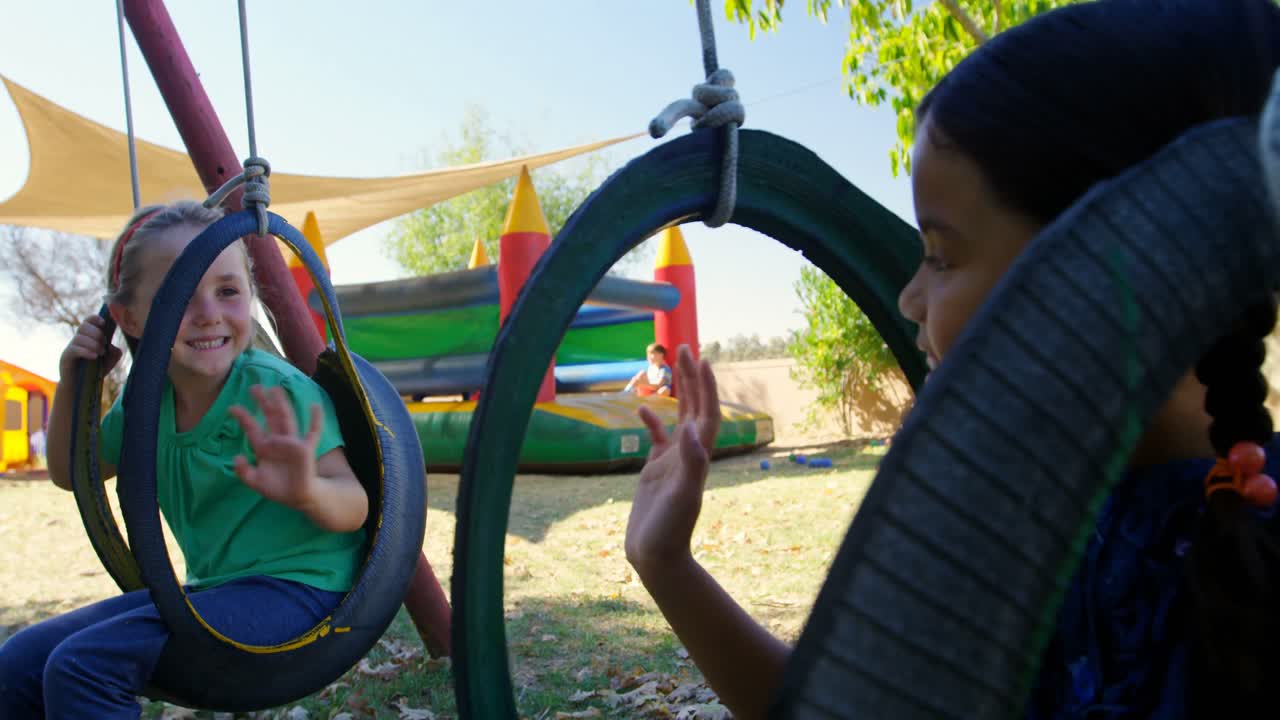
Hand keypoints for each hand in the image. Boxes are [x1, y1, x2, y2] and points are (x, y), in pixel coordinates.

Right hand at [60, 315, 121, 379]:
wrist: (82, 387)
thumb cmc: (95, 371)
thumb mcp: (109, 362)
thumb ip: (114, 353)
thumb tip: (113, 347)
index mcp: (88, 337)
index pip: (88, 321)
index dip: (94, 318)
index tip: (103, 323)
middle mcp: (77, 340)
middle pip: (83, 326)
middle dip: (97, 333)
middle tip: (104, 344)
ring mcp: (70, 348)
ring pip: (79, 337)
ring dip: (93, 343)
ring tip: (101, 353)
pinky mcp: (66, 357)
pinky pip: (74, 349)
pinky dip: (86, 351)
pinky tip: (94, 357)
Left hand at [228, 385, 323, 510]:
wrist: (298, 497)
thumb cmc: (277, 488)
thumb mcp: (255, 481)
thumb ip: (243, 472)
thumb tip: (236, 457)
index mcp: (264, 447)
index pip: (253, 428)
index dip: (243, 417)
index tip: (232, 407)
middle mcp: (277, 441)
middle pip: (270, 417)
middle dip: (263, 402)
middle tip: (254, 387)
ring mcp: (292, 443)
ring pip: (286, 419)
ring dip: (282, 404)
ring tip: (276, 388)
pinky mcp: (306, 448)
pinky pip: (312, 432)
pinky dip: (315, 419)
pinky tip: (315, 406)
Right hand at [625, 344, 720, 577]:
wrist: (657, 556)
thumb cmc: (671, 529)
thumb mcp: (683, 495)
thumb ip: (691, 463)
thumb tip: (691, 428)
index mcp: (697, 455)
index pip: (706, 412)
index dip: (706, 386)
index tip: (701, 359)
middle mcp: (689, 453)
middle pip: (695, 407)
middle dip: (692, 377)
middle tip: (685, 347)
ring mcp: (672, 461)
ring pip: (679, 417)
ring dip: (679, 392)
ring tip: (673, 365)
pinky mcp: (655, 470)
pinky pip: (657, 438)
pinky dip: (652, 420)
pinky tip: (642, 406)